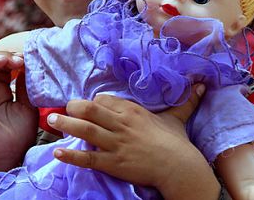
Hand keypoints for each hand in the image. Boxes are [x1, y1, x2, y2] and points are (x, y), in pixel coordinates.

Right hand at [0, 52, 36, 171]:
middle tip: (17, 59)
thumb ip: (25, 86)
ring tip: (2, 61)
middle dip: (2, 56)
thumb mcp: (28, 105)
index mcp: (0, 87)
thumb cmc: (18, 134)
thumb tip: (25, 65)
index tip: (26, 60)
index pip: (1, 63)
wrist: (8, 155)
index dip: (11, 58)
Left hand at [49, 85, 219, 199]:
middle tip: (61, 107)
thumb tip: (202, 86)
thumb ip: (186, 101)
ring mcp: (116, 144)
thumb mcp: (178, 118)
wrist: (179, 167)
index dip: (94, 101)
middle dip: (73, 107)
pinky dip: (71, 154)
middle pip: (90, 109)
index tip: (87, 105)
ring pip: (85, 130)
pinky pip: (88, 158)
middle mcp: (121, 124)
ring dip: (66, 123)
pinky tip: (58, 151)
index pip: (105, 99)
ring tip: (52, 119)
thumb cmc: (177, 143)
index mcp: (133, 110)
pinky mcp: (113, 163)